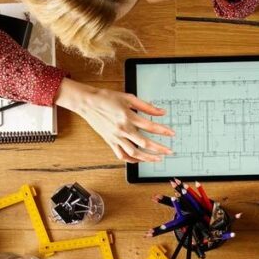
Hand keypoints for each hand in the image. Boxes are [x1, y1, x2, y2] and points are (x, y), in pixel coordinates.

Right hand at [56, 79, 173, 162]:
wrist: (87, 102)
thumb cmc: (106, 98)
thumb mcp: (128, 97)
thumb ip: (146, 106)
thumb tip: (161, 112)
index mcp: (128, 117)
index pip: (150, 126)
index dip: (163, 131)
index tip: (172, 134)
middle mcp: (122, 129)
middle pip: (145, 143)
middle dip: (159, 148)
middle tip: (169, 151)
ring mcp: (116, 137)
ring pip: (134, 152)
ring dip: (147, 158)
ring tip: (157, 159)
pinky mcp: (110, 141)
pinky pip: (121, 155)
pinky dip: (131, 160)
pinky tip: (139, 160)